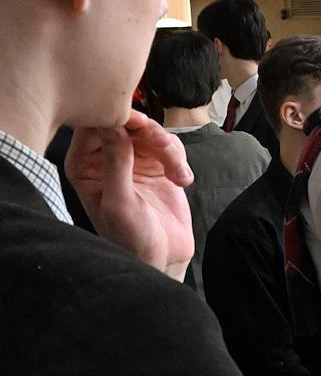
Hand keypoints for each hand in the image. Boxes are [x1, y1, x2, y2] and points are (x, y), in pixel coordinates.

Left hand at [65, 111, 194, 279]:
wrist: (162, 257)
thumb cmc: (130, 238)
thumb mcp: (120, 202)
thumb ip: (115, 163)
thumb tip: (113, 125)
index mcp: (84, 165)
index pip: (94, 126)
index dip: (117, 119)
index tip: (138, 124)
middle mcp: (106, 158)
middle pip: (127, 124)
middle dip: (149, 133)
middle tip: (164, 146)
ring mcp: (133, 160)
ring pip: (152, 133)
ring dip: (169, 150)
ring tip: (177, 174)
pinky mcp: (158, 165)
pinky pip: (170, 146)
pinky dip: (180, 160)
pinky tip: (182, 181)